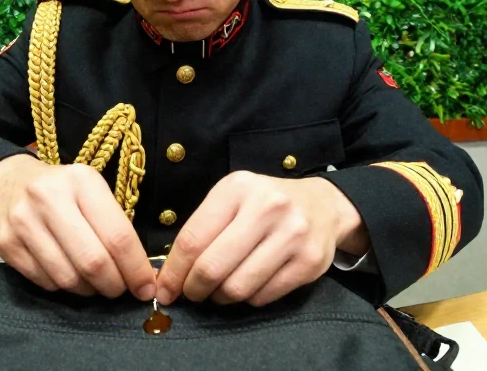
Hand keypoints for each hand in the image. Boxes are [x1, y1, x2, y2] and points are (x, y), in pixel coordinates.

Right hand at [0, 154, 155, 299]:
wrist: (11, 182)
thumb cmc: (64, 191)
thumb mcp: (93, 192)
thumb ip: (116, 227)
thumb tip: (143, 274)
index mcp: (81, 181)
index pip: (117, 236)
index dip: (136, 269)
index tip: (147, 288)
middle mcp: (48, 198)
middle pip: (93, 262)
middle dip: (114, 285)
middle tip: (121, 290)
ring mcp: (23, 222)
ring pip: (68, 278)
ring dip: (89, 290)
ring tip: (96, 283)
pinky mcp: (6, 244)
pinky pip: (45, 282)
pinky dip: (64, 287)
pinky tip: (70, 275)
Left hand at [156, 172, 368, 306]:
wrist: (322, 205)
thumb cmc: (265, 205)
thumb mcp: (232, 199)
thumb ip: (202, 229)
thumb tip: (170, 275)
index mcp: (238, 188)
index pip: (193, 239)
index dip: (173, 272)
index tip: (164, 289)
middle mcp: (267, 208)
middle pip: (213, 267)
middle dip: (194, 289)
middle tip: (191, 294)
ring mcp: (292, 235)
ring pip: (238, 288)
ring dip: (220, 297)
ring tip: (219, 291)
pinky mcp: (309, 262)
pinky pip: (263, 296)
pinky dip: (248, 299)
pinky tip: (247, 286)